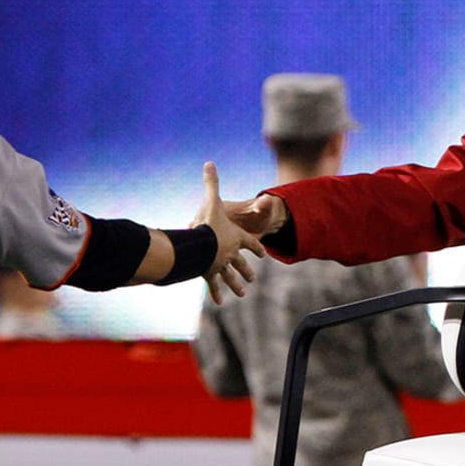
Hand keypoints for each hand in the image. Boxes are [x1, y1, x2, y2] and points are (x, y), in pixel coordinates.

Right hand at [193, 161, 268, 303]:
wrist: (201, 244)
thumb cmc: (208, 222)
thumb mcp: (211, 200)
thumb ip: (211, 183)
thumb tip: (209, 163)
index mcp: (236, 237)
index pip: (250, 243)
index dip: (256, 247)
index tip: (263, 253)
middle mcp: (232, 253)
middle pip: (241, 263)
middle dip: (246, 270)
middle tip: (252, 279)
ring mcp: (222, 265)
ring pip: (230, 277)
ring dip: (236, 285)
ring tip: (242, 294)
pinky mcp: (210, 273)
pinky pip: (214, 284)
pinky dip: (216, 293)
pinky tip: (219, 302)